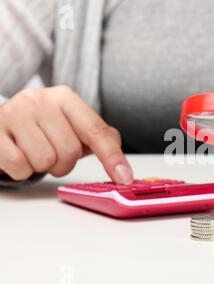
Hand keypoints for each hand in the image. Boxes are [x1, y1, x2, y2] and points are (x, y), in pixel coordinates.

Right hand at [0, 86, 132, 183]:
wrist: (1, 123)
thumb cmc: (43, 128)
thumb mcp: (73, 126)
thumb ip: (100, 138)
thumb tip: (122, 165)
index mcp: (65, 98)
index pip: (96, 131)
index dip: (112, 157)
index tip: (124, 178)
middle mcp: (40, 100)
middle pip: (70, 152)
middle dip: (64, 163)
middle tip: (53, 154)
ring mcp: (14, 113)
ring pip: (45, 161)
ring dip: (43, 167)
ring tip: (35, 153)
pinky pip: (19, 166)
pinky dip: (22, 171)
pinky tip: (18, 156)